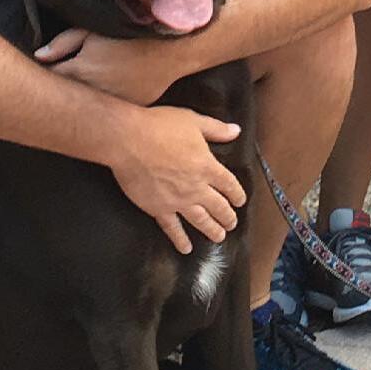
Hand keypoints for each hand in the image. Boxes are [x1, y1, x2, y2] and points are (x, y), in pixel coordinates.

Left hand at [36, 28, 189, 105]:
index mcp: (79, 72)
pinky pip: (111, 109)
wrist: (171, 50)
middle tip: (68, 79)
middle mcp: (90, 94)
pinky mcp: (127, 110)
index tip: (50, 69)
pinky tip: (113, 91)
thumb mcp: (93, 31)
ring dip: (86, 97)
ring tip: (94, 83)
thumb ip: (63, 43)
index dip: (48, 72)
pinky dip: (108, 101)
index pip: (51, 78)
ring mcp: (110, 105)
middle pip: (68, 95)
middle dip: (64, 88)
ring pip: (88, 104)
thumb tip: (39, 56)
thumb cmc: (131, 35)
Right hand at [109, 105, 245, 253]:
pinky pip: (172, 228)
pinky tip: (186, 248)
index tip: (240, 201)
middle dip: (227, 217)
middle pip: (218, 206)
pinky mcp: (158, 209)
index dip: (237, 194)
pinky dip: (180, 239)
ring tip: (219, 238)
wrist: (129, 141)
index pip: (229, 184)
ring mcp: (177, 201)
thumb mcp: (193, 121)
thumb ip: (216, 129)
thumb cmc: (160, 127)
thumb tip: (235, 131)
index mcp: (207, 166)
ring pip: (200, 220)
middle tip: (232, 224)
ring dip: (211, 230)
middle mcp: (196, 187)